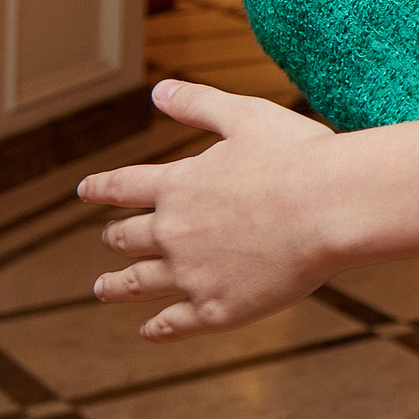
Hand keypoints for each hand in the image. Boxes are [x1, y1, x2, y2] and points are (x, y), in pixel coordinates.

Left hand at [80, 80, 343, 339]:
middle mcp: (173, 232)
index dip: (102, 187)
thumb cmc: (299, 156)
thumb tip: (157, 89)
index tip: (85, 190)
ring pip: (138, 282)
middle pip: (127, 237)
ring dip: (116, 284)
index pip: (124, 186)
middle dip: (114, 236)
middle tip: (108, 239)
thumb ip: (199, 104)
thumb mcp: (246, 115)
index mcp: (178, 185)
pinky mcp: (217, 307)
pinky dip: (157, 327)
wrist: (333, 206)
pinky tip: (149, 329)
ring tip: (104, 287)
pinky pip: (175, 323)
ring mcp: (192, 274)